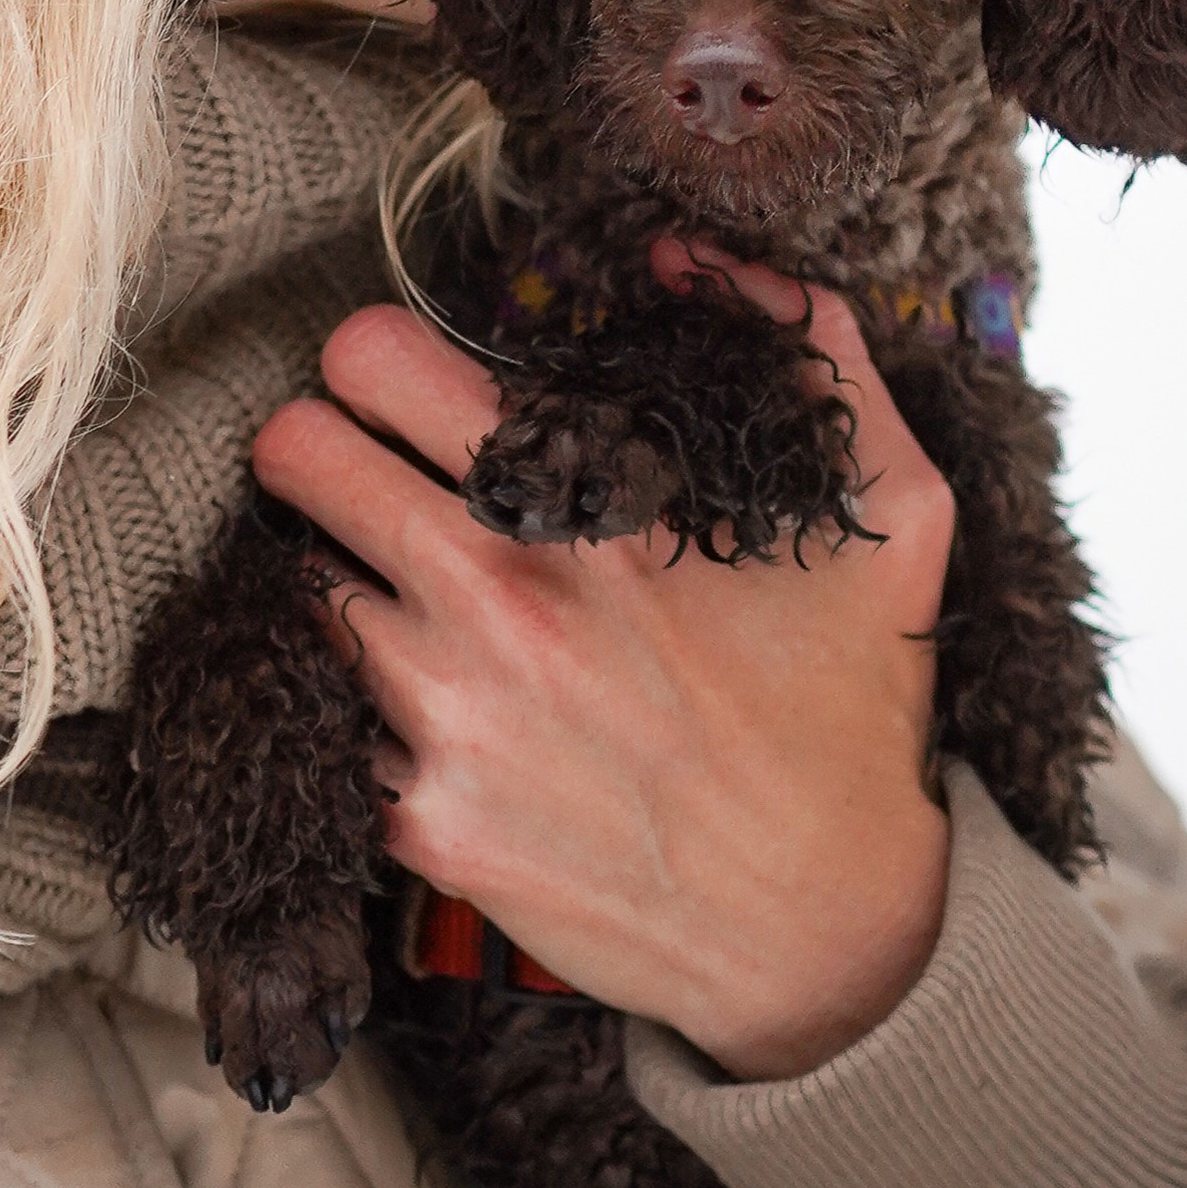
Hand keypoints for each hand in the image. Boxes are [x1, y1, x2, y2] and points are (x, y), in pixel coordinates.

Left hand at [250, 272, 953, 1079]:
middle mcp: (496, 597)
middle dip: (317, 448)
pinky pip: (322, 726)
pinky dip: (350, 710)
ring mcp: (445, 718)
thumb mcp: (894, 511)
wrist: (834, 936)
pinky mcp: (422, 824)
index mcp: (587, 502)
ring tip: (393, 596)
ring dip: (332, 579)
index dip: (377, 363)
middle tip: (361, 475)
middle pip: (294, 453)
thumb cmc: (854, 713)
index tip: (404, 393)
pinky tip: (418, 712)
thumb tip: (693, 251)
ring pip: (292, 586)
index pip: (375, 360)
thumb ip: (815, 347)